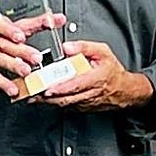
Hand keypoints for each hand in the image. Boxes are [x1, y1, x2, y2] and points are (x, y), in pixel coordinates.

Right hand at [0, 12, 65, 97]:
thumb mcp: (14, 28)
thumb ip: (37, 24)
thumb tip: (59, 19)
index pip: (0, 24)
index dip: (10, 30)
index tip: (22, 35)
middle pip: (3, 44)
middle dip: (20, 51)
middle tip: (36, 58)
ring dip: (13, 66)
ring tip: (27, 73)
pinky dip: (3, 83)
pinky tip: (13, 89)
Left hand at [34, 40, 153, 111]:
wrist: (124, 91)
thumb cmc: (112, 71)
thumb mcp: (103, 51)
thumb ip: (84, 47)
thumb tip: (67, 47)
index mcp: (95, 78)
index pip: (76, 85)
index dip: (61, 87)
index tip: (47, 87)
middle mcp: (89, 93)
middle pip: (66, 98)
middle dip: (47, 97)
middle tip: (32, 92)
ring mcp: (85, 103)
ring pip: (64, 104)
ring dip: (47, 102)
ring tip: (31, 96)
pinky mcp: (81, 108)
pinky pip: (66, 107)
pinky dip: (53, 104)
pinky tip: (41, 100)